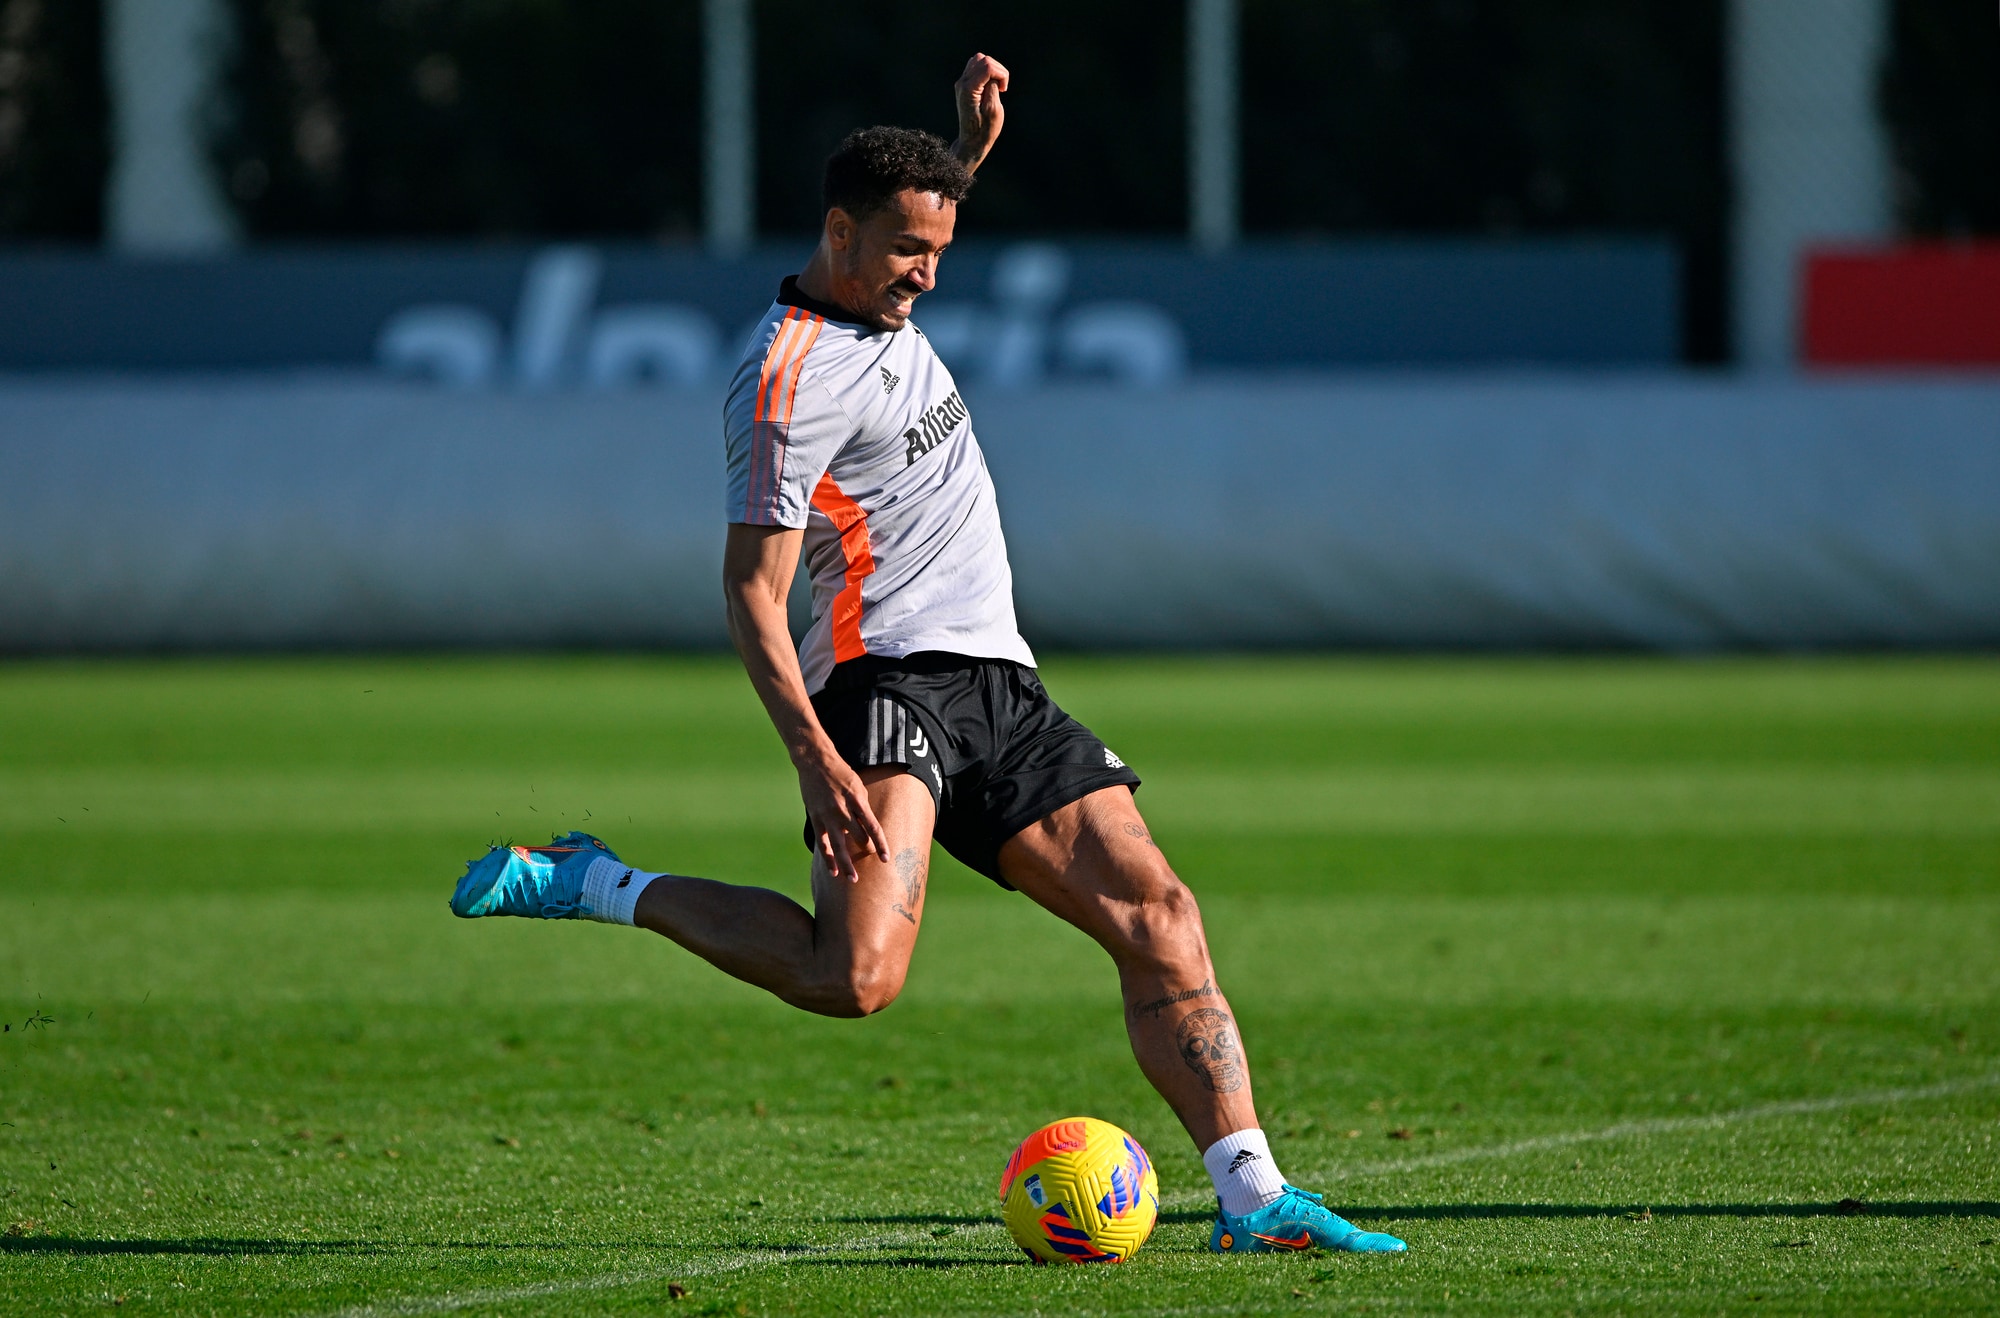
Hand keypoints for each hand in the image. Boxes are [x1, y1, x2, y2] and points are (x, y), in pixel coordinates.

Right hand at [797, 750, 890, 881]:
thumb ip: (863, 807)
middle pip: (858, 837)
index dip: (881, 844)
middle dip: (866, 849)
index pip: (873, 827)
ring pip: (839, 845)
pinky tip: (832, 871)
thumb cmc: (840, 773)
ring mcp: (827, 815)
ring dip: (846, 864)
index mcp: (857, 800)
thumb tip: (868, 827)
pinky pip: (822, 842)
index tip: (886, 859)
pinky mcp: (815, 818)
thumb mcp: (858, 785)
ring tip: (852, 880)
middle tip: (869, 859)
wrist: (815, 761)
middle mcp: (843, 809)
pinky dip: (827, 858)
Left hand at [951, 52, 1008, 174]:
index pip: (987, 66)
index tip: (1004, 90)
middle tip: (1002, 88)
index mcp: (968, 89)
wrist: (972, 141)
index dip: (1001, 74)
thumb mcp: (994, 110)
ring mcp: (961, 83)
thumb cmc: (985, 130)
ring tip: (997, 86)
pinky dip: (987, 72)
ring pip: (979, 60)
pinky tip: (991, 85)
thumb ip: (993, 88)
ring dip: (993, 69)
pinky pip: (976, 67)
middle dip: (998, 70)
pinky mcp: (964, 84)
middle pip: (983, 59)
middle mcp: (962, 83)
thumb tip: (993, 75)